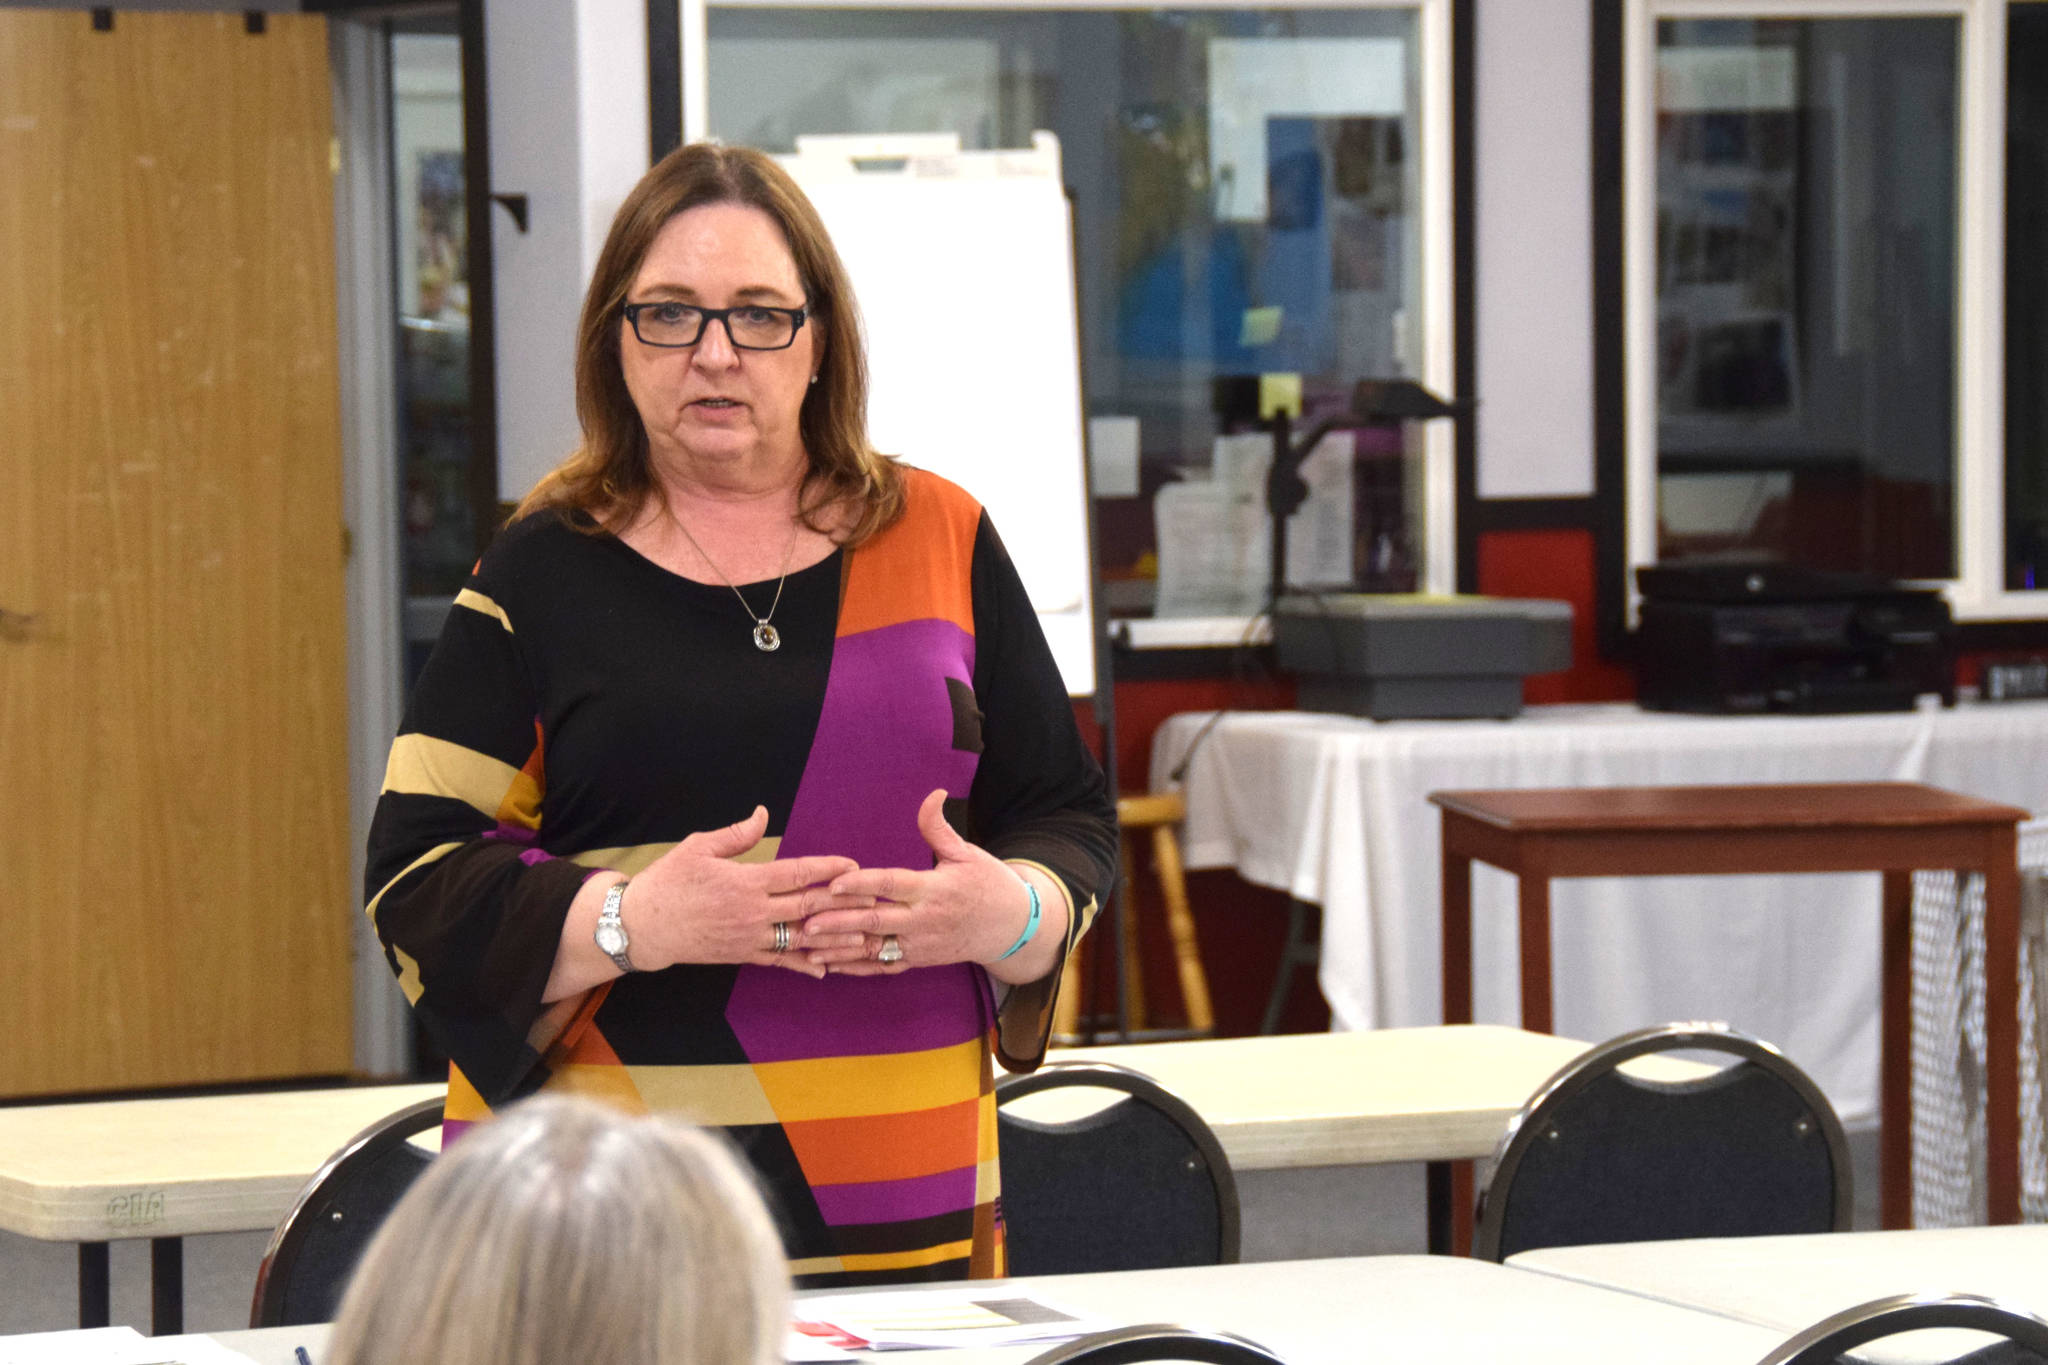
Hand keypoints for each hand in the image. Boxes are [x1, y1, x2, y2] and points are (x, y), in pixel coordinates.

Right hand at [623, 806, 873, 978]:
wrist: (642, 926)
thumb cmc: (668, 881)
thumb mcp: (698, 848)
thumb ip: (736, 834)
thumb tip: (764, 814)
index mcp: (745, 881)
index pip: (796, 873)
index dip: (827, 868)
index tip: (852, 864)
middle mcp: (752, 912)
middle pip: (807, 906)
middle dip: (842, 902)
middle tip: (871, 899)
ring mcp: (748, 938)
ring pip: (799, 938)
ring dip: (832, 938)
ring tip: (863, 937)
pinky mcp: (741, 956)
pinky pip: (778, 962)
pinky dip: (802, 965)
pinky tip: (824, 969)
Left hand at [801, 789, 1034, 975]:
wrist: (1011, 927)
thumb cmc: (988, 884)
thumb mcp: (967, 853)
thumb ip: (939, 828)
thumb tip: (932, 794)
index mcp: (934, 889)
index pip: (893, 885)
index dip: (863, 884)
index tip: (835, 883)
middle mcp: (925, 920)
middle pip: (877, 921)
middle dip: (840, 922)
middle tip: (807, 920)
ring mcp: (921, 944)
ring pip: (876, 949)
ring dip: (840, 949)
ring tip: (808, 946)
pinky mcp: (919, 959)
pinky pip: (884, 966)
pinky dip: (856, 968)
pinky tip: (829, 965)